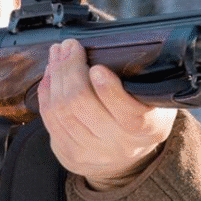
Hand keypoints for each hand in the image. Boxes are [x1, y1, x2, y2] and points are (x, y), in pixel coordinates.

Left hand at [38, 39, 176, 191]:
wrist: (129, 153)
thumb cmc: (143, 113)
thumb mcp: (155, 97)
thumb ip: (141, 78)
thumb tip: (108, 47)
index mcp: (147, 128)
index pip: (128, 113)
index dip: (108, 90)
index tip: (97, 68)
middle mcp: (119, 145)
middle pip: (82, 105)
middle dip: (70, 68)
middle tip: (69, 46)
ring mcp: (92, 153)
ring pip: (61, 111)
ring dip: (55, 76)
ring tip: (57, 54)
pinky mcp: (70, 155)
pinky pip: (50, 120)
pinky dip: (46, 93)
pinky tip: (49, 75)